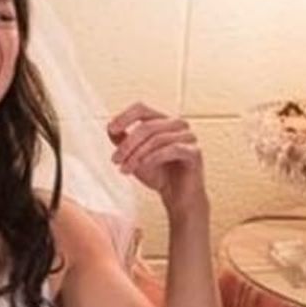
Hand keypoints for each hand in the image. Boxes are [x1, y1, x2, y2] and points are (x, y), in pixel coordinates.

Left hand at [107, 102, 207, 220]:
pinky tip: (143, 166)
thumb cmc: (157, 174)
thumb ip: (123, 141)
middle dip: (128, 144)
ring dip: (137, 155)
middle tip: (115, 160)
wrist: (177, 197)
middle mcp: (177, 124)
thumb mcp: (134, 156)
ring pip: (157, 138)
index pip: (141, 109)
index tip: (111, 129)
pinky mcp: (194, 152)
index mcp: (162, 121)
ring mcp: (188, 137)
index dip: (124, 117)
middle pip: (147, 126)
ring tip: (125, 170)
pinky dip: (154, 157)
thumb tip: (110, 127)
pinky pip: (172, 149)